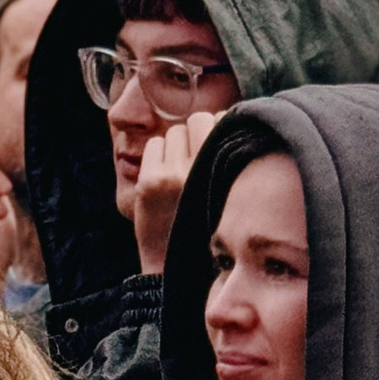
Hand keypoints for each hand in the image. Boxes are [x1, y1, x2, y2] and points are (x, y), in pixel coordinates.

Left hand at [120, 109, 219, 277]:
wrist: (173, 262)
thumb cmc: (205, 222)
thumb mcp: (229, 188)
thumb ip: (228, 155)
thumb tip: (223, 117)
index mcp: (225, 171)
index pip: (223, 119)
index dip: (219, 127)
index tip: (216, 142)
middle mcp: (200, 170)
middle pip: (199, 119)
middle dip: (197, 132)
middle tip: (195, 155)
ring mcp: (172, 175)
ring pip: (175, 131)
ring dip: (176, 145)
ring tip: (179, 169)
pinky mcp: (149, 182)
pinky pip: (155, 144)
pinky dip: (157, 154)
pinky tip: (162, 174)